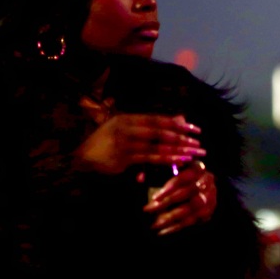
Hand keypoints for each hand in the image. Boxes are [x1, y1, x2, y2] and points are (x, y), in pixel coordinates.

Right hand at [75, 114, 205, 174]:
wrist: (80, 159)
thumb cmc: (106, 144)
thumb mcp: (126, 129)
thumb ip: (151, 124)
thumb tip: (180, 118)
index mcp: (126, 118)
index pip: (157, 119)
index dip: (177, 124)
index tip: (195, 129)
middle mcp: (125, 128)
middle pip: (160, 132)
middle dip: (182, 138)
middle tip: (199, 143)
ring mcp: (123, 143)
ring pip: (157, 146)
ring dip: (178, 150)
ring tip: (195, 153)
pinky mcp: (123, 158)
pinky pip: (149, 158)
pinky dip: (166, 159)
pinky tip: (179, 160)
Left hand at [144, 160, 216, 235]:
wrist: (204, 186)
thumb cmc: (181, 176)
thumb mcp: (171, 170)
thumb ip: (155, 171)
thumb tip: (140, 178)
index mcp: (197, 168)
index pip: (184, 177)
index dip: (170, 187)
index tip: (154, 197)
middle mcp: (207, 182)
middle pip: (187, 193)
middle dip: (166, 203)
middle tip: (148, 209)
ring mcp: (210, 197)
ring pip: (190, 209)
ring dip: (170, 217)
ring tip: (154, 224)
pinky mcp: (209, 211)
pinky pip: (192, 221)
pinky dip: (176, 227)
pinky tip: (162, 231)